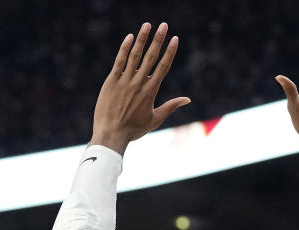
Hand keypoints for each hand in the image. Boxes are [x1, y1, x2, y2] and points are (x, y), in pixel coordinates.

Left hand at [90, 22, 190, 153]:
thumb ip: (171, 106)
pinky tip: (130, 37)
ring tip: (147, 25)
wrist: (111, 134)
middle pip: (151, 56)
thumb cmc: (133, 129)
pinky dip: (124, 49)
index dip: (170, 51)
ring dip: (142, 39)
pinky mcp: (111, 81)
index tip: (175, 38)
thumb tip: (188, 99)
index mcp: (151, 91)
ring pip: (135, 55)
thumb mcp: (155, 119)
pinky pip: (119, 61)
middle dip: (158, 39)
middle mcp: (139, 83)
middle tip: (164, 25)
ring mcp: (124, 81)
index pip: (163, 66)